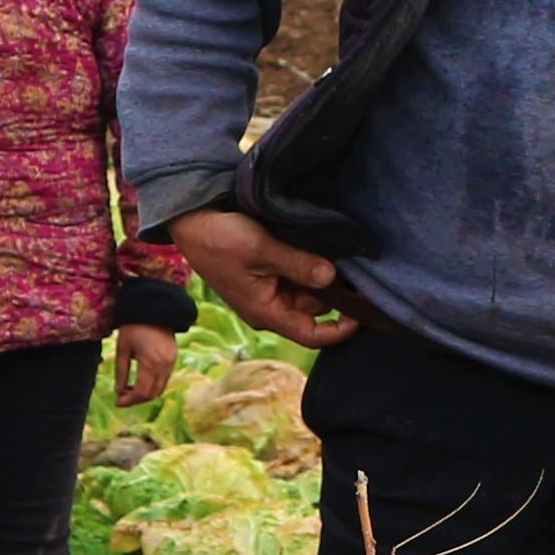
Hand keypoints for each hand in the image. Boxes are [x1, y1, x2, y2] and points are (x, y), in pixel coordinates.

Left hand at [113, 323, 179, 404]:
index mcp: (150, 363)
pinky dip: (152, 384)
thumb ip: (121, 372)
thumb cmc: (134, 327)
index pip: (141, 392)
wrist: (153, 309)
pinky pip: (164, 379)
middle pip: (151, 394)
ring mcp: (171, 363)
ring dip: (144, 393)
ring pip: (159, 389)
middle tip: (121, 397)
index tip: (117, 402)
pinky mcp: (173, 359)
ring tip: (129, 389)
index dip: (128, 400)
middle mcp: (164, 366)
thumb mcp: (123, 348)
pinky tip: (140, 380)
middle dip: (136, 399)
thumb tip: (118, 391)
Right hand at [166, 207, 360, 347]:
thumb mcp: (260, 250)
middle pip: (313, 309)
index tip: (363, 314)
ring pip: (306, 290)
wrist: (191, 219)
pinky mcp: (266, 272)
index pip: (311, 334)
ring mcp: (267, 289)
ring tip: (335, 250)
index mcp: (265, 312)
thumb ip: (297, 264)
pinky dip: (308, 263)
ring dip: (320, 273)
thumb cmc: (218, 238)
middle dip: (333, 291)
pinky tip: (318, 245)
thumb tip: (331, 276)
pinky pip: (295, 274)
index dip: (340, 329)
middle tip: (354, 265)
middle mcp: (268, 305)